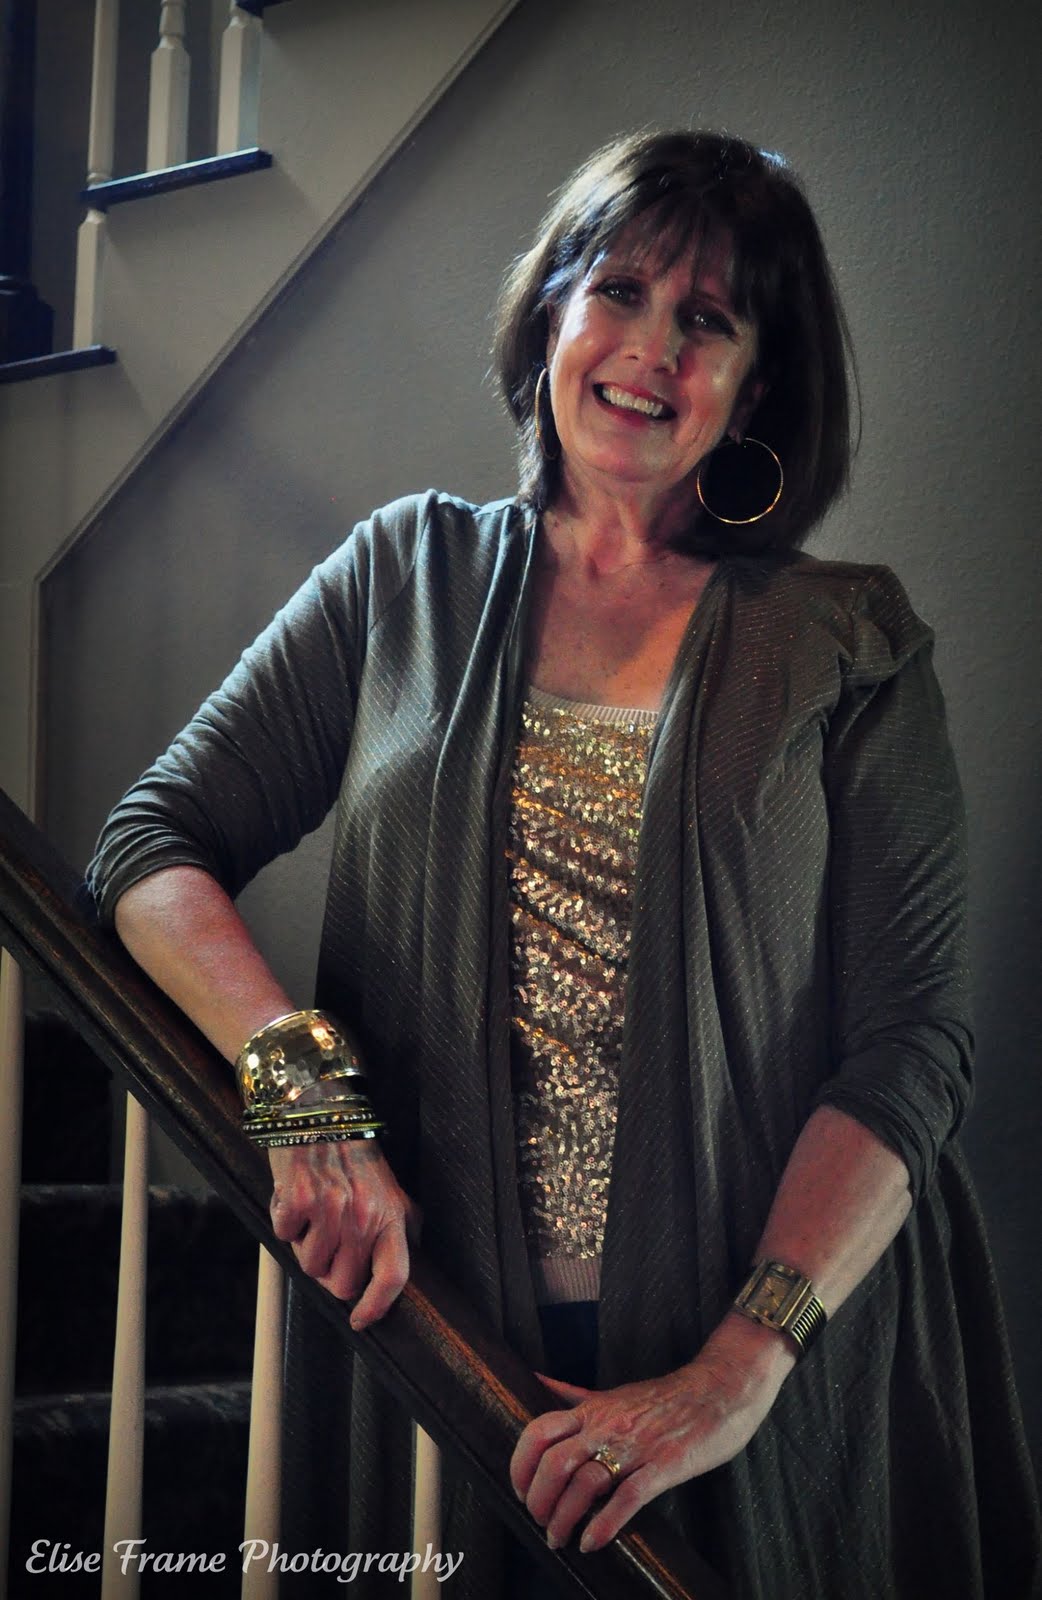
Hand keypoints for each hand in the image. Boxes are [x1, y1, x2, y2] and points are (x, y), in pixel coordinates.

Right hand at [268, 1139, 420, 1330]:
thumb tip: (397, 1272)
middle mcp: (364, 1214)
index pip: (393, 1276)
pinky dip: (285, 1223)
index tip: (360, 1320)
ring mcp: (330, 1208)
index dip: (376, 1307)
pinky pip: (285, 1237)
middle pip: (343, 1283)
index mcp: (391, 1214)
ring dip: (306, 1246)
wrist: (318, 1111)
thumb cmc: (351, 1153)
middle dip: (330, 1271)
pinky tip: (295, 1200)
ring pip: (310, 1265)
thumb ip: (397, 1227)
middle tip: (327, 1242)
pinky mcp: (298, 1200)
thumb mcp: (388, 1188)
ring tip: (313, 1214)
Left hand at [509, 1313, 793, 1552]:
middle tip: (541, 1521)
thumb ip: (573, 1394)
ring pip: (586, 1484)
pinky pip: (627, 1498)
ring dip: (565, 1519)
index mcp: (593, 1410)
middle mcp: (608, 1426)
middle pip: (555, 1463)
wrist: (719, 1391)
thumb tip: (535, 1380)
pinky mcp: (664, 1466)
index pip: (539, 1432)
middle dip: (539, 1499)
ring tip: (560, 1538)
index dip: (520, 1465)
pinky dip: (604, 1525)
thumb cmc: (664, 1397)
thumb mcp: (612, 1392)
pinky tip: (591, 1542)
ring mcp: (636, 1446)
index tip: (520, 1489)